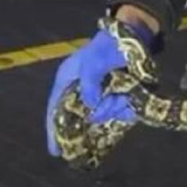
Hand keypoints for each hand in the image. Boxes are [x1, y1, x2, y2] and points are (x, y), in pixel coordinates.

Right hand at [44, 14, 155, 156]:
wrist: (133, 35)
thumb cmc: (107, 46)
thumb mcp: (93, 62)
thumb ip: (90, 83)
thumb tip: (92, 106)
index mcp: (68, 79)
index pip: (55, 108)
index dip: (54, 130)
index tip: (55, 151)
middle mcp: (81, 89)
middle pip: (81, 115)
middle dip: (96, 115)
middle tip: (110, 109)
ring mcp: (98, 93)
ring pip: (103, 114)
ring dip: (114, 108)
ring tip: (124, 94)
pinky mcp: (114, 95)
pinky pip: (118, 111)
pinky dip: (125, 109)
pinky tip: (131, 101)